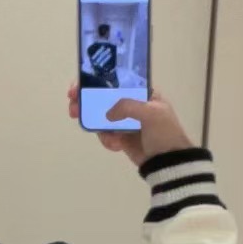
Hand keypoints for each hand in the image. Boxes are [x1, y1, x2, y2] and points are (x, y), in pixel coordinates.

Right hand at [67, 84, 193, 166]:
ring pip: (100, 117)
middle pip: (102, 97)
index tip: (80, 85)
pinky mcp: (121, 137)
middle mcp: (132, 104)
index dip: (96, 80)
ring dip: (93, 122)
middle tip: (72, 106)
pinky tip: (116, 146)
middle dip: (86, 101)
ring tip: (93, 130)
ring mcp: (125, 121)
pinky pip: (105, 134)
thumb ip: (127, 107)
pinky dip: (107, 140)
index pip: (115, 80)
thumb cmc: (165, 133)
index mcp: (142, 93)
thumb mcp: (151, 113)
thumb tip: (108, 115)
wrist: (169, 163)